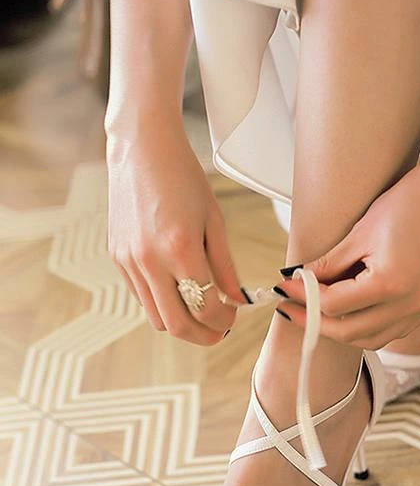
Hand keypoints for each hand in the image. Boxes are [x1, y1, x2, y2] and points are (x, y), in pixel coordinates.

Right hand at [106, 123, 245, 344]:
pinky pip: (141, 297)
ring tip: (200, 312)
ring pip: (155, 316)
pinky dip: (162, 303)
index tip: (234, 317)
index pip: (206, 308)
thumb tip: (237, 300)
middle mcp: (150, 260)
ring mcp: (129, 261)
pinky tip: (178, 291)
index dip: (224, 321)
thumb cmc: (184, 178)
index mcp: (180, 249)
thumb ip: (225, 266)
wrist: (142, 149)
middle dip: (202, 336)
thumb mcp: (215, 220)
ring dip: (180, 322)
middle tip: (218, 332)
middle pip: (177, 324)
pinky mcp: (117, 258)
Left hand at [274, 156, 419, 348]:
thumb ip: (330, 263)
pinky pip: (393, 330)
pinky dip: (368, 328)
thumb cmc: (413, 199)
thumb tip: (301, 279)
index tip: (285, 287)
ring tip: (318, 315)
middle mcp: (411, 304)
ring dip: (342, 331)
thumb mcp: (362, 231)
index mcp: (391, 284)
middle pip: (349, 331)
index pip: (333, 304)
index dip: (303, 297)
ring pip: (372, 339)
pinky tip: (352, 314)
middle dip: (315, 322)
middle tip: (293, 308)